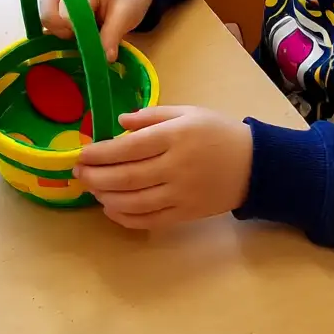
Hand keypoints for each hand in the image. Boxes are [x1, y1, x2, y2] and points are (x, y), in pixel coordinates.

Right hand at [40, 0, 153, 62]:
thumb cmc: (127, 1)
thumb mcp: (126, 16)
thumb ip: (113, 35)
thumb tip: (104, 59)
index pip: (66, 11)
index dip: (73, 28)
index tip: (89, 37)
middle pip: (47, 14)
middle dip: (59, 31)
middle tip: (76, 37)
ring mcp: (62, 8)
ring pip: (45, 23)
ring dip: (57, 36)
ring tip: (75, 40)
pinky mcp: (62, 20)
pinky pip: (49, 30)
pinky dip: (54, 40)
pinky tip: (68, 47)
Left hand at [75, 106, 252, 228]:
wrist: (254, 164)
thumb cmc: (217, 132)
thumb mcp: (188, 112)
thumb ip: (153, 115)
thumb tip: (120, 122)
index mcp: (176, 136)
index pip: (130, 147)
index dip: (101, 153)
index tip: (82, 154)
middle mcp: (176, 166)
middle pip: (127, 176)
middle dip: (96, 176)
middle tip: (78, 174)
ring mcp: (181, 194)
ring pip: (134, 201)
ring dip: (106, 197)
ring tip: (91, 189)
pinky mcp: (186, 214)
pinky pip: (149, 220)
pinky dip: (126, 218)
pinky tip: (111, 209)